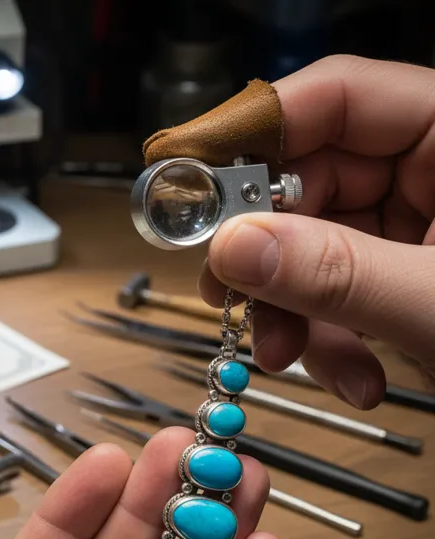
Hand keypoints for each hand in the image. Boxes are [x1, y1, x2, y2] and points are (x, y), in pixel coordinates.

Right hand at [199, 55, 434, 408]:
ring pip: (315, 249)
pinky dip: (334, 340)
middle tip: (231, 303)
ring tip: (295, 360)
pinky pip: (343, 292)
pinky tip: (356, 378)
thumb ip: (338, 274)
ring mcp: (422, 225)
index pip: (338, 99)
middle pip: (311, 184)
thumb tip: (233, 247)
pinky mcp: (411, 275)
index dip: (254, 137)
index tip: (188, 187)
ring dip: (295, 313)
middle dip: (268, 256)